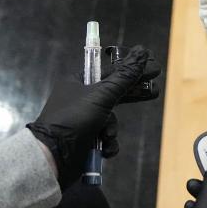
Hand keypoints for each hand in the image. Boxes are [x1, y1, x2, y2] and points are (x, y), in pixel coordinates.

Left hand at [26, 46, 161, 185]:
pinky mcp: (86, 139)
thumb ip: (124, 76)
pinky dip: (107, 144)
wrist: (52, 157)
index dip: (133, 70)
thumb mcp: (101, 95)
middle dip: (131, 97)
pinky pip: (105, 137)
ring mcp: (83, 120)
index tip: (154, 68)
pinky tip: (103, 149)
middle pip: (114, 94)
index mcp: (78, 82)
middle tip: (154, 92)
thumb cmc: (74, 119)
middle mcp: (80, 99)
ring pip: (110, 120)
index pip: (111, 71)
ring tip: (106, 136)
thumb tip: (142, 51)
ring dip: (111, 129)